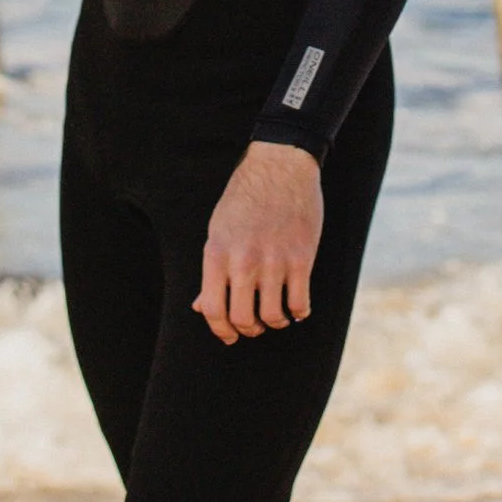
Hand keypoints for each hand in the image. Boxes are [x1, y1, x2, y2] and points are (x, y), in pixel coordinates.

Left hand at [196, 142, 322, 342]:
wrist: (280, 165)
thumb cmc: (245, 197)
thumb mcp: (218, 230)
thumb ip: (212, 271)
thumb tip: (200, 307)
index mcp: (217, 254)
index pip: (213, 310)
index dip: (220, 330)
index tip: (230, 335)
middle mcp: (243, 262)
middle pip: (242, 318)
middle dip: (248, 329)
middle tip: (254, 325)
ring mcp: (273, 261)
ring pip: (272, 316)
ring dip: (274, 322)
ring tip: (276, 316)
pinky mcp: (301, 258)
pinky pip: (299, 303)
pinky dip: (299, 312)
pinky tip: (298, 307)